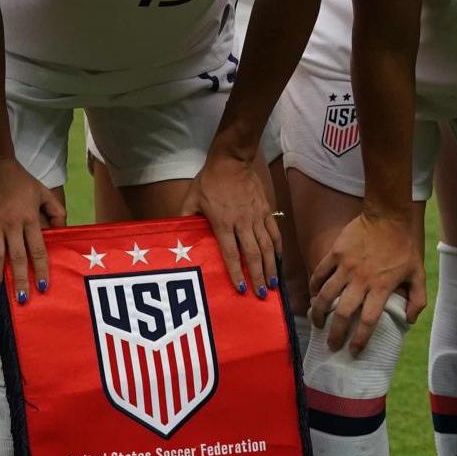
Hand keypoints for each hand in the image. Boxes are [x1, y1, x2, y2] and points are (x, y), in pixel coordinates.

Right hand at [0, 158, 62, 302]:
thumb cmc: (20, 180)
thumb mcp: (43, 192)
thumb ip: (56, 212)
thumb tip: (62, 232)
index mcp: (29, 218)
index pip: (37, 249)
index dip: (41, 269)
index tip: (43, 286)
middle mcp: (11, 224)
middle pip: (16, 257)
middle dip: (19, 279)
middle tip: (22, 298)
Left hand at [180, 150, 279, 296]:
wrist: (231, 160)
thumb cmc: (209, 181)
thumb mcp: (191, 198)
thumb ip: (185, 218)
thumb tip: (176, 234)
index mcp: (222, 222)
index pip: (231, 253)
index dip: (237, 273)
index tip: (242, 289)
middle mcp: (242, 222)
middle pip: (253, 254)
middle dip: (259, 276)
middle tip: (262, 294)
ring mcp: (256, 216)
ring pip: (267, 246)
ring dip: (271, 267)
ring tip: (274, 284)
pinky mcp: (266, 210)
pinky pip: (275, 232)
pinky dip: (278, 248)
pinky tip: (280, 261)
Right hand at [309, 209, 423, 351]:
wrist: (387, 214)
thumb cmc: (404, 245)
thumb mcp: (417, 273)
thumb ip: (417, 299)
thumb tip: (409, 321)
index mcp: (381, 287)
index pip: (369, 320)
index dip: (360, 339)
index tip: (354, 351)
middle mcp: (361, 279)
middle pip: (343, 313)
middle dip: (335, 333)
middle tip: (332, 345)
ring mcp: (346, 266)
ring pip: (325, 295)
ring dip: (318, 313)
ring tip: (316, 324)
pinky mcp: (335, 252)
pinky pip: (319, 273)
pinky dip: (314, 287)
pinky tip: (312, 296)